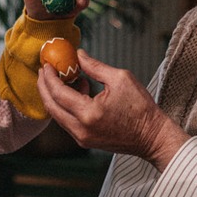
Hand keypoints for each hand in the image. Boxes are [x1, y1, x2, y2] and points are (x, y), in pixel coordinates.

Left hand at [38, 51, 188, 167]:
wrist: (152, 137)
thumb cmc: (141, 108)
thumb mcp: (120, 78)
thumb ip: (95, 66)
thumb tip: (78, 55)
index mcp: (89, 113)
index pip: (58, 93)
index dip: (49, 77)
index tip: (46, 64)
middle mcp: (81, 129)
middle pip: (51, 106)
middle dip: (44, 87)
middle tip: (44, 71)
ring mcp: (82, 138)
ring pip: (57, 115)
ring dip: (55, 96)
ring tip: (63, 77)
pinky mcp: (85, 141)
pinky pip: (67, 121)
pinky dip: (66, 106)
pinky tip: (78, 91)